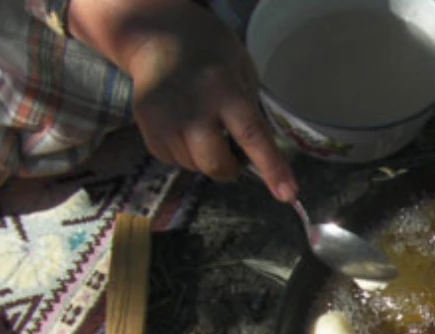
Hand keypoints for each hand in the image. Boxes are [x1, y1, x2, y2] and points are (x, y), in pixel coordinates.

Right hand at [69, 1, 296, 201]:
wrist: (158, 38)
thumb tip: (261, 160)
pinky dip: (185, 152)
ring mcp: (164, 121)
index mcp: (224, 90)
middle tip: (234, 149)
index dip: (272, 168)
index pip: (252, 136)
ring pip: (194, 166)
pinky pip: (174, 160)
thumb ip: (252, 115)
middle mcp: (192, 109)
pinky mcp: (146, 130)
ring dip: (206, 157)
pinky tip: (184, 126)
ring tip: (204, 125)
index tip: (288, 194)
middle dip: (230, 166)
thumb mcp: (243, 74)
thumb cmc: (211, 57)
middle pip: (216, 163)